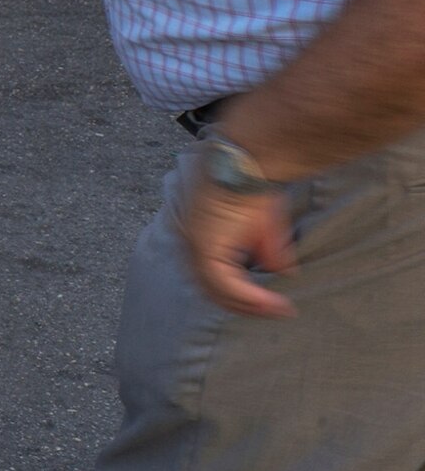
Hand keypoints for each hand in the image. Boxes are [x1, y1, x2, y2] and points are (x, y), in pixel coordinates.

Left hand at [179, 166, 297, 318]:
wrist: (247, 160)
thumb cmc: (253, 184)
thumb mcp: (263, 224)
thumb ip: (266, 249)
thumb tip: (281, 272)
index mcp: (197, 237)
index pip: (209, 277)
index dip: (238, 294)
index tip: (265, 303)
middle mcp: (188, 242)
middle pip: (211, 288)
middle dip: (246, 304)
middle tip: (275, 310)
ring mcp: (193, 244)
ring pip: (217, 290)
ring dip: (250, 304)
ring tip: (278, 308)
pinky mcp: (204, 245)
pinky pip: (224, 283)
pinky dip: (250, 297)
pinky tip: (273, 301)